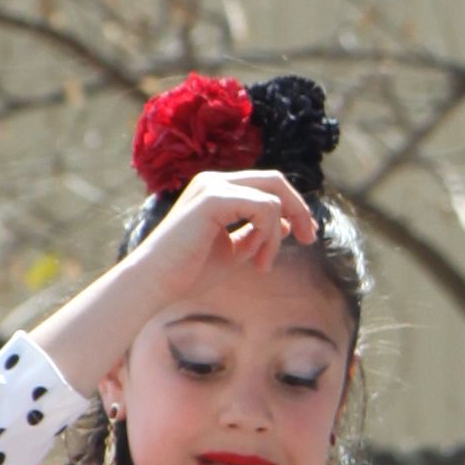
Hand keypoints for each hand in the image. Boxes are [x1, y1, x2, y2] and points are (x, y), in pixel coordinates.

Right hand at [32, 169, 318, 405]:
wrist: (156, 284)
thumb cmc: (189, 272)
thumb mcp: (235, 250)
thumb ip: (258, 233)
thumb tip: (287, 221)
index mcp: (218, 189)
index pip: (267, 185)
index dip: (294, 206)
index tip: (305, 235)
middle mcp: (215, 180)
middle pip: (276, 181)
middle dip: (299, 209)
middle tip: (308, 239)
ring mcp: (213, 186)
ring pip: (273, 195)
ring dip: (277, 234)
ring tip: (261, 263)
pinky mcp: (213, 199)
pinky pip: (264, 208)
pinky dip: (269, 235)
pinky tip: (257, 260)